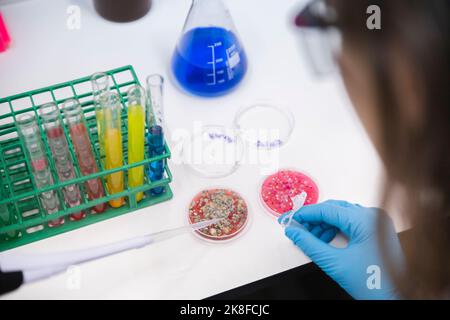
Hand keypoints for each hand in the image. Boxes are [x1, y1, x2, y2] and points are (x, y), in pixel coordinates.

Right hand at [279, 200, 403, 299]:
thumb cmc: (376, 284)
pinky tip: (323, 239)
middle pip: (333, 209)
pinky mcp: (376, 230)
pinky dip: (334, 229)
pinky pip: (350, 222)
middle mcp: (373, 216)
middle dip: (313, 219)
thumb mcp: (334, 263)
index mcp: (365, 220)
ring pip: (341, 215)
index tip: (290, 219)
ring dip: (322, 224)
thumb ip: (309, 244)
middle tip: (296, 228)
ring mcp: (376, 222)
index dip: (305, 214)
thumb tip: (294, 232)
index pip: (327, 209)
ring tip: (310, 238)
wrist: (396, 299)